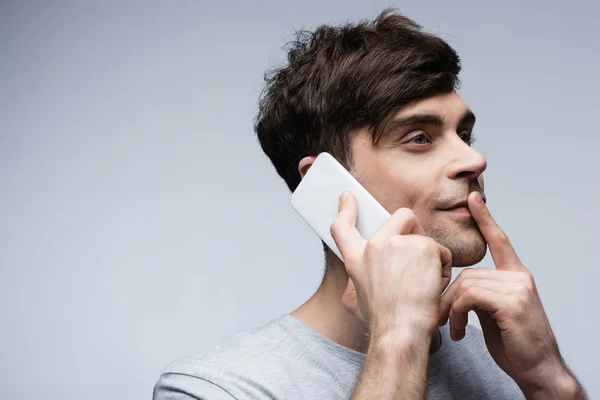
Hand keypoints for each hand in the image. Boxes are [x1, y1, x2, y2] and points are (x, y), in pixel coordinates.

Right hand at [332, 192, 451, 337]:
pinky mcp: (422, 246)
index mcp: (356, 259)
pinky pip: (441, 251)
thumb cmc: (386, 321)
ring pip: (425, 239)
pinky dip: (442, 269)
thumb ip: (365, 275)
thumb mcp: (361, 297)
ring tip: (422, 286)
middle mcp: (373, 246)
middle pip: (401, 218)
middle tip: (417, 261)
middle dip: (415, 232)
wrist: (400, 331)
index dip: (346, 209)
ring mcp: (397, 243)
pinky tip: (433, 286)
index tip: (347, 197)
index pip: (343, 227)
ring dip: (430, 260)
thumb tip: (370, 273)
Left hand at [439, 192, 574, 394]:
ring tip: (454, 327)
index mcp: (516, 275)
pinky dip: (458, 313)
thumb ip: (480, 292)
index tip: (473, 199)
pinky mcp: (511, 302)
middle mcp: (519, 277)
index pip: (499, 240)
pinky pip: (470, 296)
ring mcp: (517, 288)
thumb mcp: (494, 312)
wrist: (537, 369)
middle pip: (468, 273)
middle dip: (449, 296)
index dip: (485, 218)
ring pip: (466, 284)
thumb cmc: (514, 343)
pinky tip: (460, 330)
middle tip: (445, 318)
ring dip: (452, 308)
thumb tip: (455, 288)